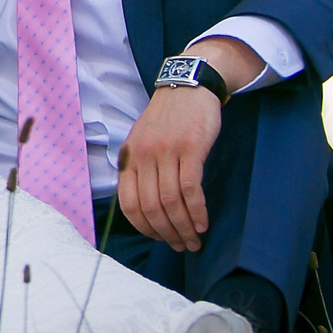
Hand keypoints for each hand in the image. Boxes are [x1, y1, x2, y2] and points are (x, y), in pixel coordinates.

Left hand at [116, 87, 221, 252]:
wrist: (188, 86)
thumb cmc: (169, 118)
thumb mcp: (143, 140)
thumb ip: (142, 169)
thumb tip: (148, 208)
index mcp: (129, 157)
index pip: (129, 205)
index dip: (145, 228)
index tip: (160, 239)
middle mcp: (143, 156)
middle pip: (152, 208)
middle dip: (167, 234)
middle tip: (182, 246)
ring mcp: (165, 152)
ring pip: (171, 202)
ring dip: (184, 228)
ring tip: (195, 241)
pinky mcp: (190, 149)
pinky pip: (190, 189)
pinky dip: (197, 211)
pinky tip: (203, 223)